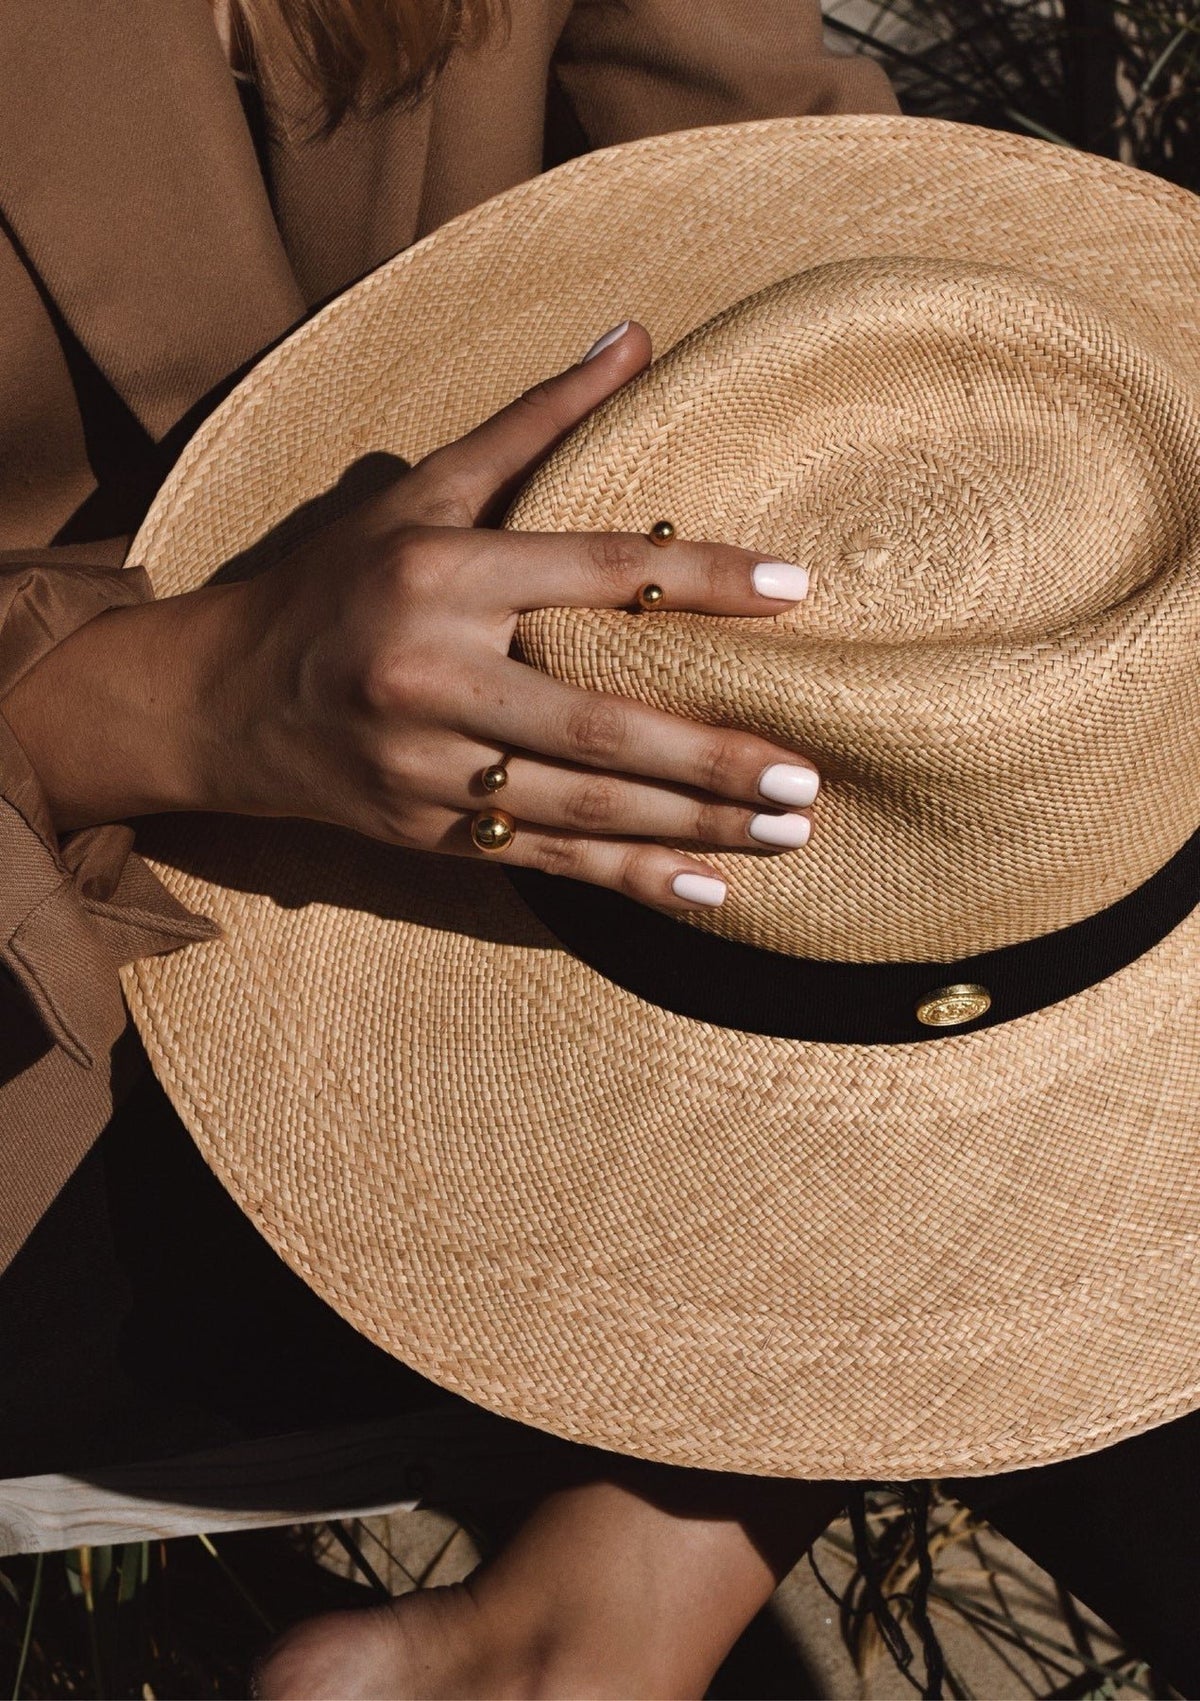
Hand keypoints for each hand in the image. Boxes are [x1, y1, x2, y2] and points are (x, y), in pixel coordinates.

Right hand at [206, 322, 818, 910]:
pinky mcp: (424, 833)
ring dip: (694, 828)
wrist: (224, 700)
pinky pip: (546, 865)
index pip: (597, 570)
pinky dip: (632, 882)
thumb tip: (637, 333)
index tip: (796, 591)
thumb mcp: (422, 489)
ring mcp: (424, 767)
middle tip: (811, 777)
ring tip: (791, 833)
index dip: (703, 579)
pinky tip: (712, 893)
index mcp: (441, 574)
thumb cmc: (340, 579)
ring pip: (580, 809)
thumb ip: (535, 422)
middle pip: (596, 725)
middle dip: (711, 758)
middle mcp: (430, 674)